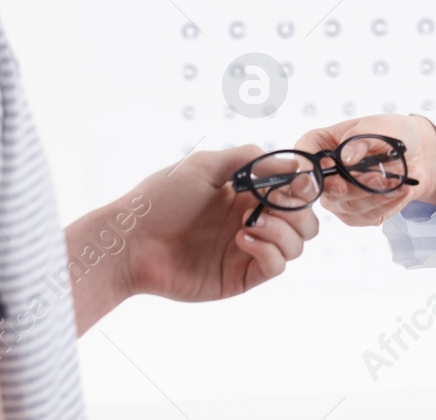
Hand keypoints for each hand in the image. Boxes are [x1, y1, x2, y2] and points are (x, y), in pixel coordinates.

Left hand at [70, 145, 318, 334]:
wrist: (131, 242)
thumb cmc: (160, 199)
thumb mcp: (203, 166)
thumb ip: (247, 158)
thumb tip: (290, 164)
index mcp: (246, 193)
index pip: (294, 191)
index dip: (302, 187)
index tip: (295, 183)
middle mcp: (252, 220)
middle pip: (305, 221)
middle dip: (298, 212)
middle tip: (274, 205)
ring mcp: (248, 250)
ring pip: (296, 245)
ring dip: (283, 230)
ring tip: (248, 225)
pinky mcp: (240, 277)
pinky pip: (276, 267)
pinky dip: (270, 250)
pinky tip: (241, 239)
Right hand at [294, 114, 435, 226]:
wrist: (420, 152)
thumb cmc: (394, 132)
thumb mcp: (380, 125)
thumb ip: (360, 138)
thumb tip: (346, 158)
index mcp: (324, 144)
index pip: (304, 154)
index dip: (308, 166)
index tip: (327, 169)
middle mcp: (326, 173)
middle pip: (324, 189)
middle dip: (355, 186)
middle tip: (380, 176)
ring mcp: (339, 196)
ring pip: (347, 206)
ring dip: (375, 196)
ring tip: (396, 182)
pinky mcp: (357, 212)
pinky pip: (365, 217)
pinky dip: (385, 206)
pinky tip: (399, 192)